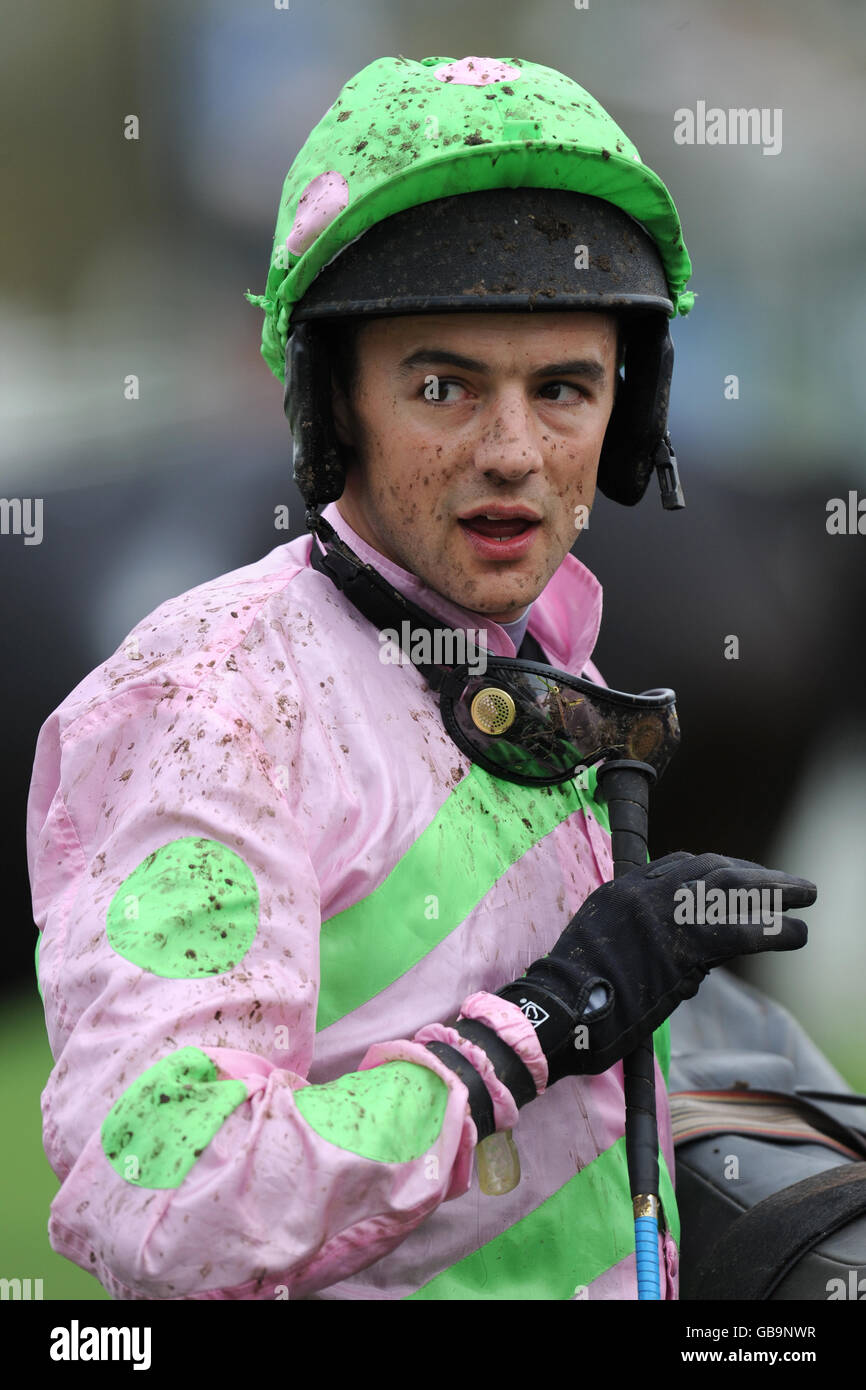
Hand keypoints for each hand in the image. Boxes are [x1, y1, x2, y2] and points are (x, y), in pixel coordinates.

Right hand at [496, 850, 815, 1082]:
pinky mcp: (678, 947)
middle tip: (785, 882)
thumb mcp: (602, 947)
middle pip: (709, 867)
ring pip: (728, 888)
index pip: (679, 864)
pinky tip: (794, 933)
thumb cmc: (574, 997)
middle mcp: (641, 893)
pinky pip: (736, 931)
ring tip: (804, 894)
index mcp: (621, 890)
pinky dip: (771, 930)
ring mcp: (660, 915)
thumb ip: (641, 939)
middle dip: (752, 871)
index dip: (718, 866)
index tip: (743, 875)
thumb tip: (689, 959)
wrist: (557, 1012)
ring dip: (772, 890)